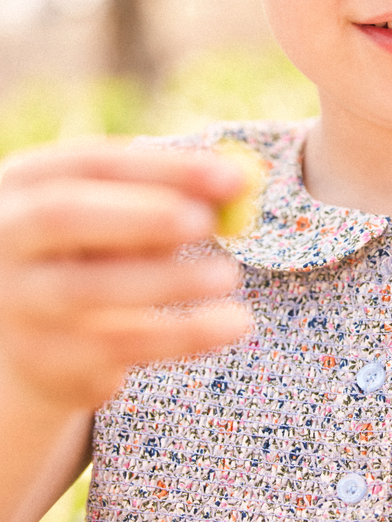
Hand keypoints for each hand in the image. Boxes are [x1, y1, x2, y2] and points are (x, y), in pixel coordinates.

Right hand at [0, 139, 250, 410]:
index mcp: (26, 184)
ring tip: (229, 275)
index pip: (93, 163)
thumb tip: (239, 183)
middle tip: (207, 221)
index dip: (164, 168)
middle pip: (64, 216)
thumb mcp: (120, 218)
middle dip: (142, 214)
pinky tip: (229, 325)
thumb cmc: (93, 255)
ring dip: (168, 280)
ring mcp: (16, 301)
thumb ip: (170, 197)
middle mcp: (6, 237)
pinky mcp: (44, 358)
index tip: (233, 177)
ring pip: (89, 289)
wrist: (34, 344)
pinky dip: (180, 335)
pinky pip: (116, 346)